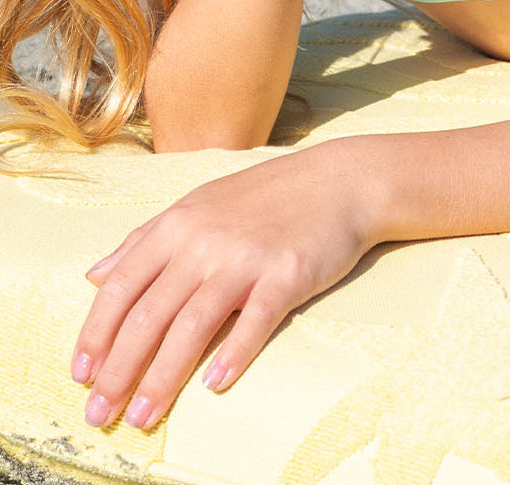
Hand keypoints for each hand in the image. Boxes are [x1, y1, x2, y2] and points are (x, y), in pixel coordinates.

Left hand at [71, 141, 372, 430]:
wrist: (338, 181)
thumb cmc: (266, 196)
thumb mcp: (198, 205)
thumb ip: (145, 240)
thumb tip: (94, 276)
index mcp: (178, 225)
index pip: (122, 287)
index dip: (96, 335)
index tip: (81, 376)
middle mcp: (205, 241)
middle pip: (150, 316)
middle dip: (119, 371)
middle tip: (101, 414)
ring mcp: (246, 258)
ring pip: (192, 327)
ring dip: (162, 378)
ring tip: (143, 417)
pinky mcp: (287, 274)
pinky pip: (255, 321)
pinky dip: (232, 354)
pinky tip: (214, 385)